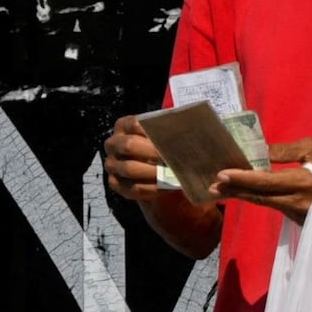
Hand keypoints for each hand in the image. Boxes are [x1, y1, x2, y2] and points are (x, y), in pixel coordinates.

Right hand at [105, 115, 226, 235]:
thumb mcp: (167, 135)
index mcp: (124, 125)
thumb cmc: (164, 147)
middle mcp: (113, 143)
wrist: (156, 171)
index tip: (168, 137)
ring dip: (153, 173)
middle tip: (171, 158)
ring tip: (172, 174)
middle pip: (129, 146)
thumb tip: (199, 122)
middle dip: (152, 152)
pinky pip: (132, 189)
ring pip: (130, 169)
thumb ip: (174, 129)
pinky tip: (166, 188)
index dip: (150, 129)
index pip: (133, 123)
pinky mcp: (115, 184)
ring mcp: (112, 165)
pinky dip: (151, 189)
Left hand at [212, 139, 311, 216]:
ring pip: (266, 204)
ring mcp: (299, 214)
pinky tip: (249, 192)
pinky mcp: (302, 220)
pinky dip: (262, 199)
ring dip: (246, 195)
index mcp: (302, 183)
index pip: (264, 182)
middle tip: (212, 186)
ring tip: (224, 188)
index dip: (241, 178)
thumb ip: (285, 151)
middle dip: (235, 190)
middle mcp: (298, 203)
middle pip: (259, 198)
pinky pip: (277, 207)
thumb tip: (261, 151)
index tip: (221, 174)